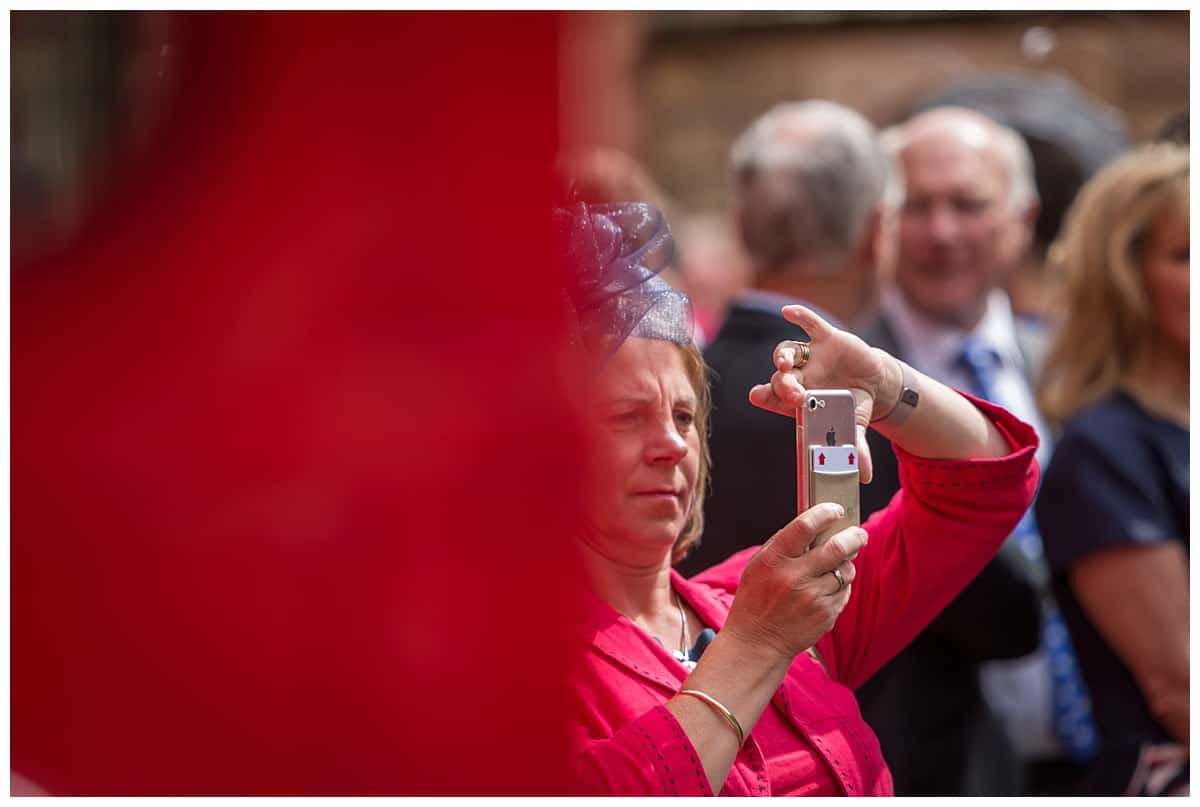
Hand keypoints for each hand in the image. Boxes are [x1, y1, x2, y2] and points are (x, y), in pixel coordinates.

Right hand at [722, 503, 867, 663]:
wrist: (758, 641)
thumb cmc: (756, 598)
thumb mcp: (760, 565)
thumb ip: (784, 544)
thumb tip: (813, 523)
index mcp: (775, 559)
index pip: (804, 526)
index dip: (825, 513)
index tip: (835, 509)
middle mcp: (794, 576)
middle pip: (837, 547)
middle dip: (854, 536)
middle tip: (858, 534)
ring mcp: (813, 597)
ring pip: (846, 570)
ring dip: (846, 563)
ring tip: (837, 565)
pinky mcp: (826, 614)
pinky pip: (845, 591)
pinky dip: (841, 585)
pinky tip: (826, 588)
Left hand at [747, 304, 900, 483]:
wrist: (871, 384)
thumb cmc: (852, 408)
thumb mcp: (855, 427)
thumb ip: (856, 448)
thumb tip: (865, 475)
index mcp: (797, 399)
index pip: (771, 397)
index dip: (764, 395)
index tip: (758, 396)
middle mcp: (798, 376)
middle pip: (780, 377)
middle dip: (783, 384)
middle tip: (793, 393)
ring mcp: (809, 356)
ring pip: (788, 351)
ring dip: (784, 356)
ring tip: (786, 364)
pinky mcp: (825, 339)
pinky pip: (809, 325)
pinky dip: (800, 317)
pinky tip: (790, 312)